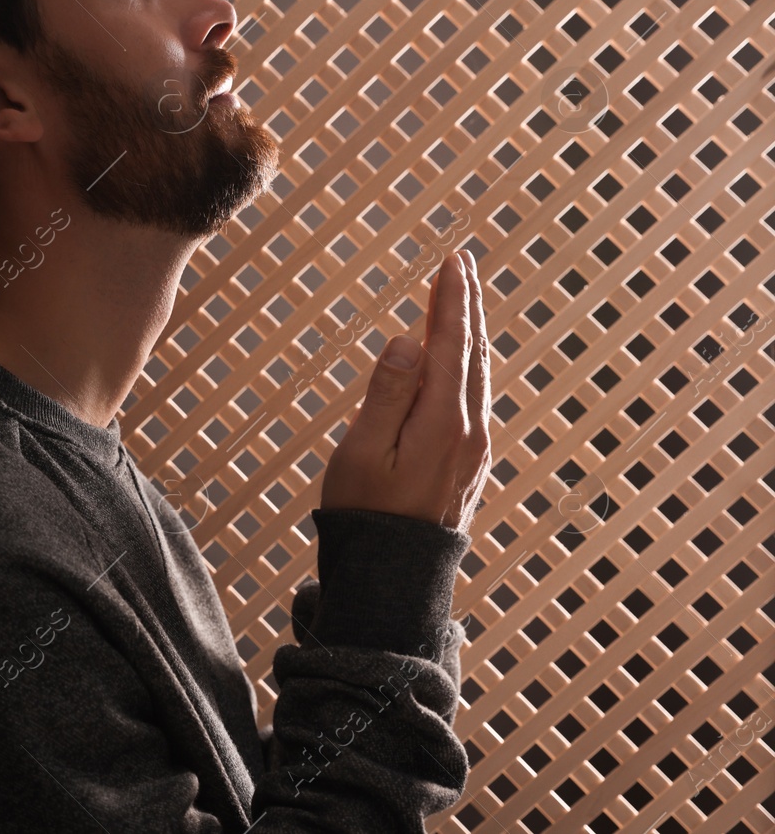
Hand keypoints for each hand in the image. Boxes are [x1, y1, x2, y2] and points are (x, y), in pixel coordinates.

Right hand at [320, 250, 491, 532]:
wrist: (394, 578)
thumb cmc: (365, 514)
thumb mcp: (363, 452)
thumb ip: (388, 394)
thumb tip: (409, 340)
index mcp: (442, 422)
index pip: (449, 344)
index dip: (450, 300)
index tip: (451, 261)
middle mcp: (469, 431)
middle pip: (471, 353)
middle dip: (465, 306)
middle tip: (460, 264)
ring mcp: (474, 450)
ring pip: (477, 376)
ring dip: (469, 334)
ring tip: (461, 302)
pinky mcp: (469, 465)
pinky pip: (474, 399)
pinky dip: (468, 366)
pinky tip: (459, 363)